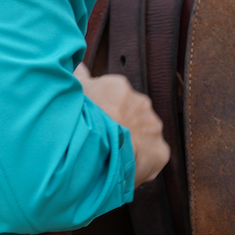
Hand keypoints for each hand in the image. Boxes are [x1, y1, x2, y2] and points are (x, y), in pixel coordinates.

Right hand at [75, 64, 170, 186]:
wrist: (96, 147)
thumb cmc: (81, 118)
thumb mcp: (75, 92)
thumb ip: (80, 78)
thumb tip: (80, 66)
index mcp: (119, 88)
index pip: (113, 99)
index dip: (103, 114)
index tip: (95, 125)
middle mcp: (141, 103)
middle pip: (130, 117)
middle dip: (120, 127)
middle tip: (104, 142)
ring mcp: (152, 127)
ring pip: (143, 136)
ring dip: (133, 144)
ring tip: (115, 158)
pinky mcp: (160, 151)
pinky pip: (152, 158)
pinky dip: (142, 164)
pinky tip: (126, 168)